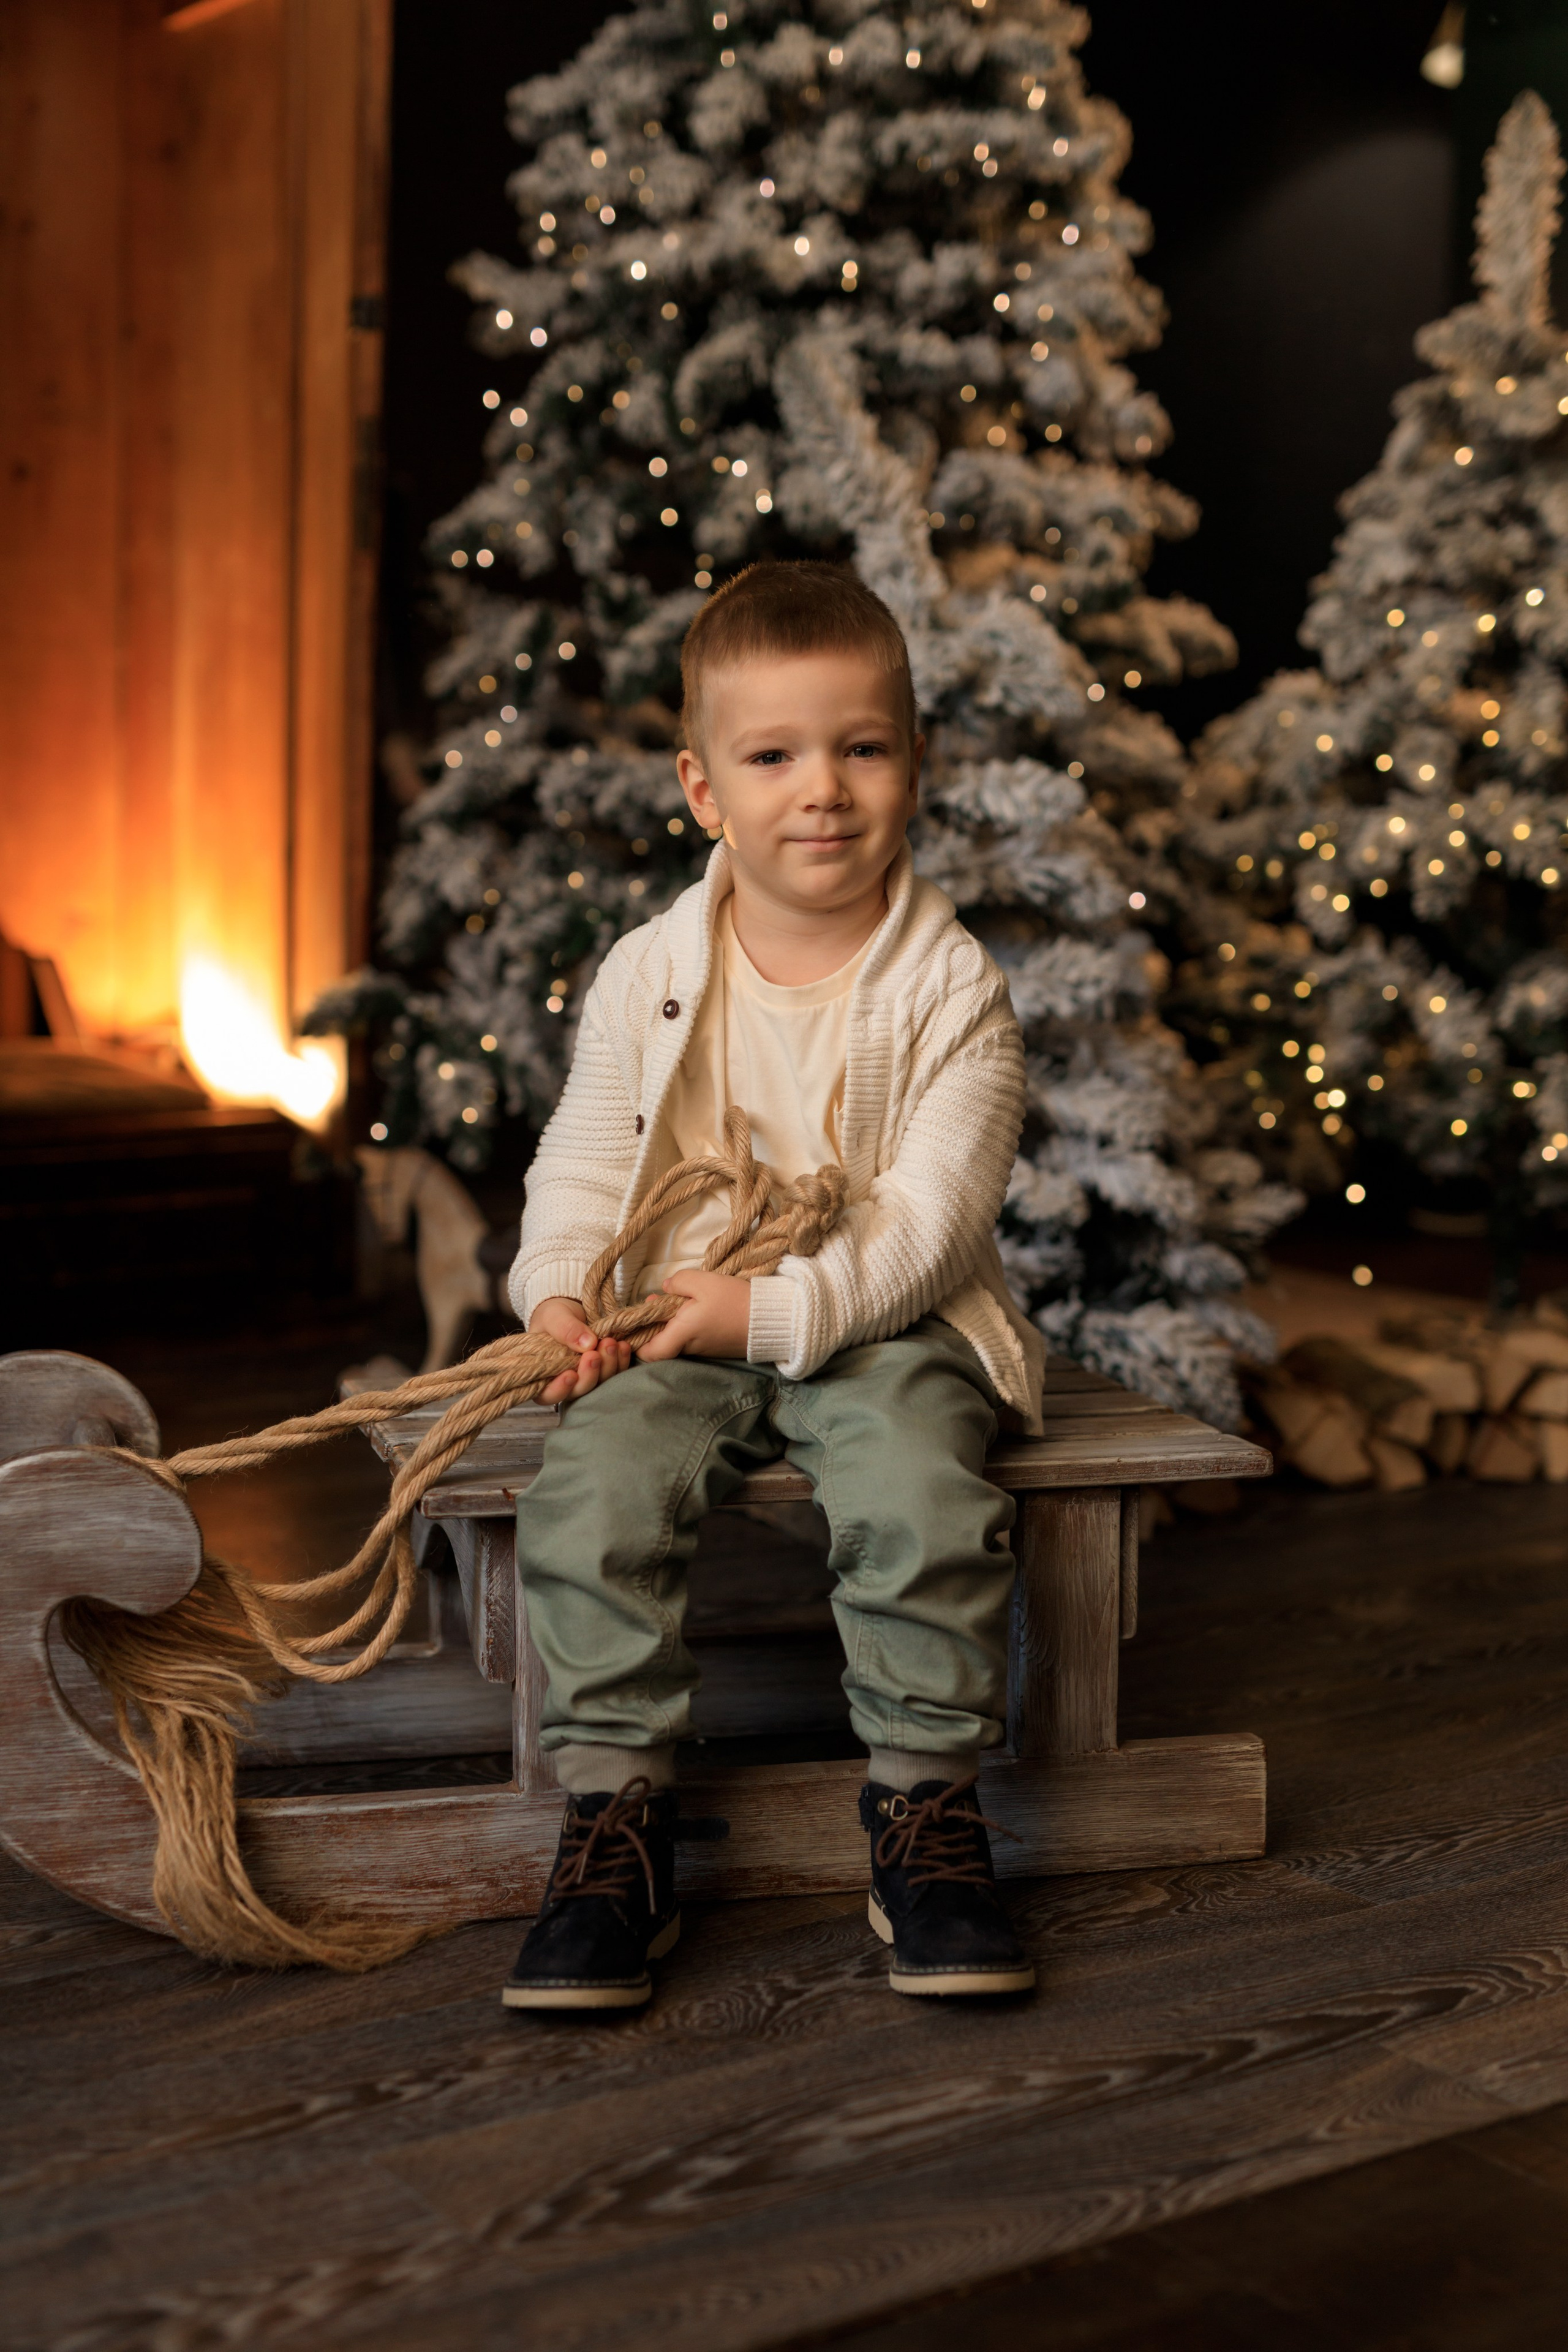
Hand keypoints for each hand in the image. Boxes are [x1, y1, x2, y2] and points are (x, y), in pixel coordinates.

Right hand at [528, 1297, 633, 1402]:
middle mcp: (566, 1381)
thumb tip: (587, 1344)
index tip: (571, 1375)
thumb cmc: (554, 1316)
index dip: (559, 1390)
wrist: (573, 1308)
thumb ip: (566, 1329)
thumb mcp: (554, 1316)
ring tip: (611, 1344)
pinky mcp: (605, 1368)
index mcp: (544, 1374)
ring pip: (600, 1384)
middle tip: (594, 1354)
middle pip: (578, 1391)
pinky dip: (621, 1360)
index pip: (547, 1394)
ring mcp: (588, 1376)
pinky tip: (623, 1346)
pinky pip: (616, 1372)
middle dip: (589, 1375)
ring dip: (608, 1366)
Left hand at [633, 1268, 751, 1362]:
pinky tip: (696, 1308)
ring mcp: (703, 1351)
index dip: (637, 1343)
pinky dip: (688, 1326)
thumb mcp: (703, 1281)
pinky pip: (693, 1339)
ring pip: (677, 1340)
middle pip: (661, 1343)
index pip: (649, 1353)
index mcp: (682, 1333)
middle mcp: (690, 1347)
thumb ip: (679, 1281)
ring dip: (673, 1322)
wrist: (770, 1319)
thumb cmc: (733, 1300)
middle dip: (655, 1323)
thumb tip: (665, 1288)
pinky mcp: (715, 1348)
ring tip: (679, 1299)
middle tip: (657, 1300)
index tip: (636, 1326)